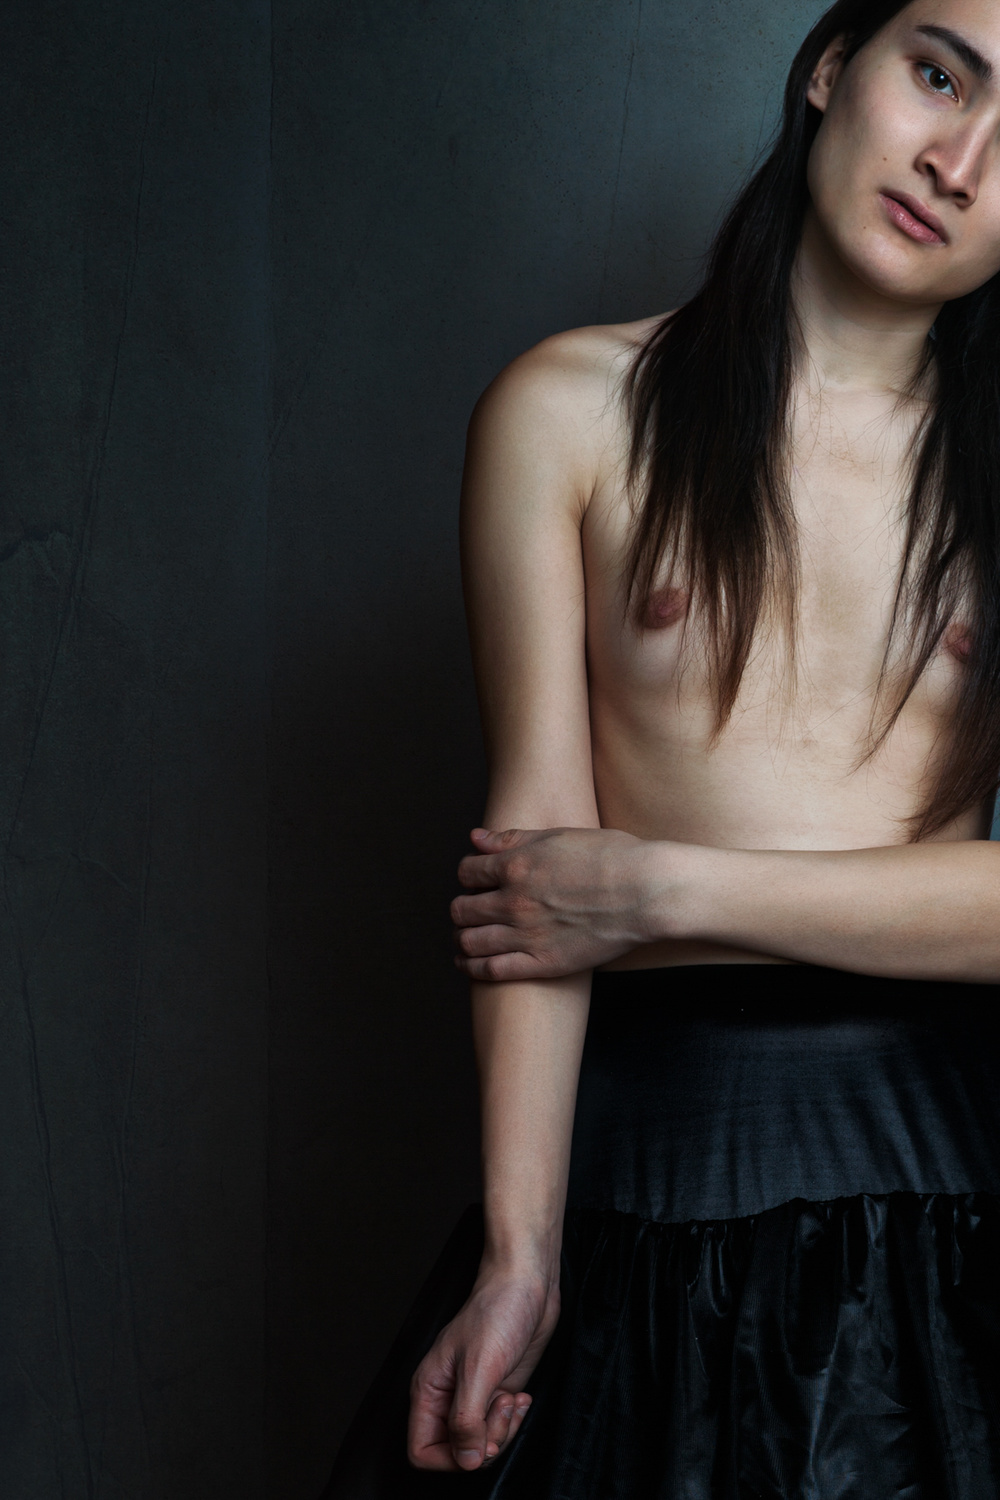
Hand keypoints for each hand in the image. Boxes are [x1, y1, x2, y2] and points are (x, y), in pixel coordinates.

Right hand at [407, 1264, 559, 1470]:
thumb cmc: (497, 1311)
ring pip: (481, 1444)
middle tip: (501, 1408)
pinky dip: (514, 1422)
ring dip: (503, 1431)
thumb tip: (467, 1460)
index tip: (476, 1442)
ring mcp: (474, 1396)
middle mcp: (448, 1397)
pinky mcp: (496, 1392)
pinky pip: (500, 1429)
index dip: (449, 1458)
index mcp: (429, 1390)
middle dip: (485, 1441)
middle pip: (457, 1452)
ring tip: (512, 1399)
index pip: (422, 1450)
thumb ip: (467, 1419)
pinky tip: (521, 1398)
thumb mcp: (479, 1368)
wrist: (527, 1285)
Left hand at [452, 826, 663, 980]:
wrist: (647, 892)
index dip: (468, 875)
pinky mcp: (542, 964)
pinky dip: (471, 968)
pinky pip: (490, 971)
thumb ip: (513, 838)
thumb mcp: (558, 836)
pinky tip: (468, 964)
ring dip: (461, 938)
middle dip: (462, 907)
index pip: (467, 872)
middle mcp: (513, 901)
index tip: (477, 880)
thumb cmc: (611, 857)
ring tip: (465, 937)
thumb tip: (476, 838)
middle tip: (470, 909)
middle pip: (462, 908)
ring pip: (469, 941)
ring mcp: (526, 935)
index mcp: (516, 865)